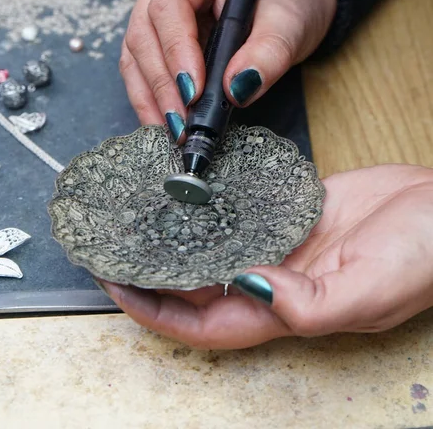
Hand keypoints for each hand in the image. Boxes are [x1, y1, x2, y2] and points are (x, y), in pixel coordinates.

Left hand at [100, 165, 432, 348]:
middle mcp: (277, 280)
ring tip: (139, 220)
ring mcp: (282, 244)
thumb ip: (309, 301)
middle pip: (200, 287)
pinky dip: (212, 209)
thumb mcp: (370, 287)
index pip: (206, 323)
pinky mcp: (290, 213)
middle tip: (114, 248)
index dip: (159, 311)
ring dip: (178, 240)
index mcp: (290, 311)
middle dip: (155, 274)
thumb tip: (249, 286)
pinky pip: (240, 214)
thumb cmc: (423, 254)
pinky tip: (189, 194)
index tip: (118, 286)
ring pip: (216, 249)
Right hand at [120, 0, 335, 141]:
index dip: (176, 49)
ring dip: (151, 97)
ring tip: (172, 132)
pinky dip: (151, 100)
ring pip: (135, 55)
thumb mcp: (288, 25)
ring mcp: (153, 9)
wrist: (282, 9)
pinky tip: (164, 125)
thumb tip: (236, 89)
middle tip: (181, 123)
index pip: (169, 4)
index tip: (194, 90)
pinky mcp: (154, 38)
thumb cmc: (283, 5)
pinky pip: (140, 70)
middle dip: (162, 83)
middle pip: (144, 32)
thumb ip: (268, 54)